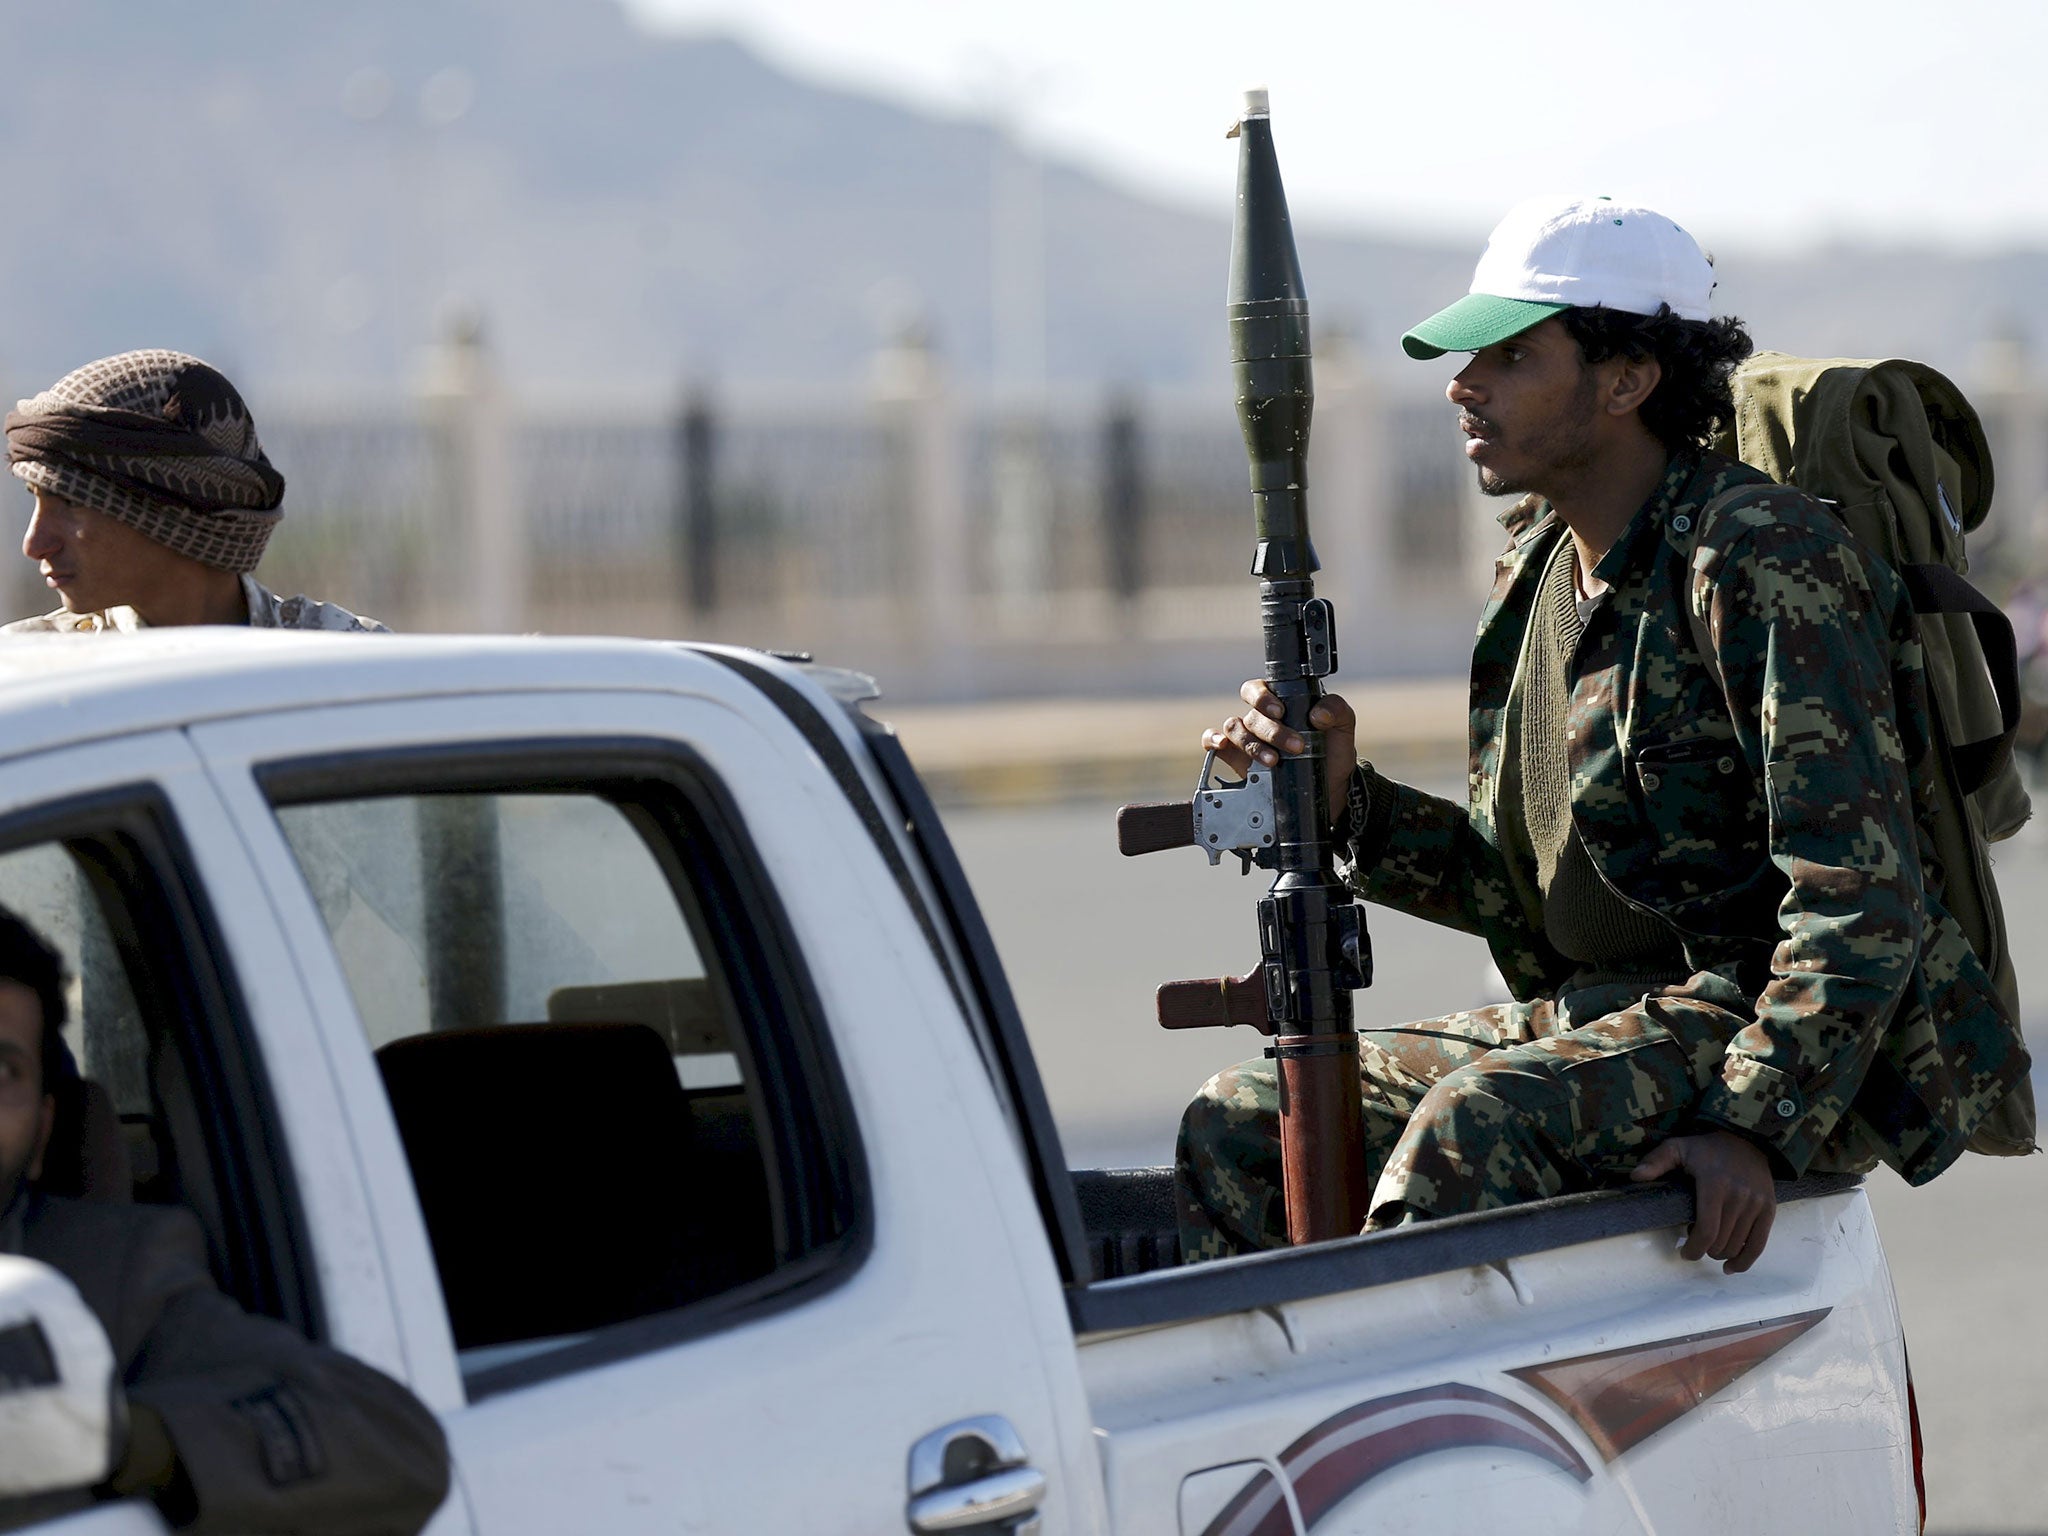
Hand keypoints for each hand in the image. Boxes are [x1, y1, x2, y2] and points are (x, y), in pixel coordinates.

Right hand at [1201, 680, 1356, 813]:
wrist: (1330, 788)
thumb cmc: (1332, 752)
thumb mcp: (1342, 728)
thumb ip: (1336, 710)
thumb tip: (1317, 713)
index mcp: (1279, 703)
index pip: (1257, 689)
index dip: (1262, 697)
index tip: (1280, 711)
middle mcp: (1259, 719)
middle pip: (1250, 715)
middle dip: (1271, 731)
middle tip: (1294, 746)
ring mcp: (1245, 739)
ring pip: (1233, 729)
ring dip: (1251, 744)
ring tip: (1274, 761)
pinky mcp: (1237, 760)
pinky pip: (1213, 744)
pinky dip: (1212, 741)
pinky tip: (1222, 745)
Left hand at [1631, 1130, 1776, 1273]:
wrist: (1747, 1139)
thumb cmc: (1707, 1147)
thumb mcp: (1678, 1146)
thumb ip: (1656, 1160)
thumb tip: (1635, 1177)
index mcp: (1715, 1184)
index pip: (1707, 1230)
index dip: (1694, 1248)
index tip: (1684, 1253)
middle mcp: (1739, 1196)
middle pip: (1721, 1241)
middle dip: (1704, 1249)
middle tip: (1695, 1241)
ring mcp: (1756, 1204)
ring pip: (1737, 1246)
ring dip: (1720, 1253)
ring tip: (1709, 1245)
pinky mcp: (1769, 1209)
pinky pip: (1759, 1244)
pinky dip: (1744, 1261)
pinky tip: (1731, 1267)